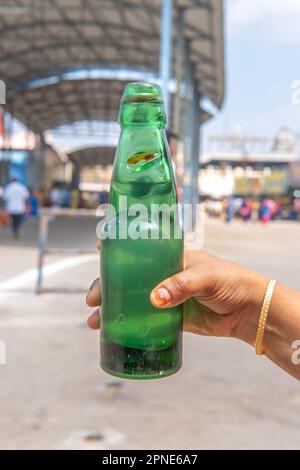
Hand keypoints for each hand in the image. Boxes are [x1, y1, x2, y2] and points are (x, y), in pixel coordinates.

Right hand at [86, 250, 267, 344]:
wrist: (248, 310)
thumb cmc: (230, 282)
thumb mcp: (205, 277)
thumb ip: (181, 285)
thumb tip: (154, 299)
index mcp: (169, 257)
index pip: (139, 248)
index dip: (118, 248)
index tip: (99, 249)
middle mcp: (162, 275)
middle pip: (126, 278)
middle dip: (106, 286)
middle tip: (93, 299)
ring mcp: (165, 296)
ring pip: (131, 300)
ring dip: (111, 308)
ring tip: (94, 321)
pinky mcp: (170, 317)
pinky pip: (144, 320)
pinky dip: (128, 325)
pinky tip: (112, 332)